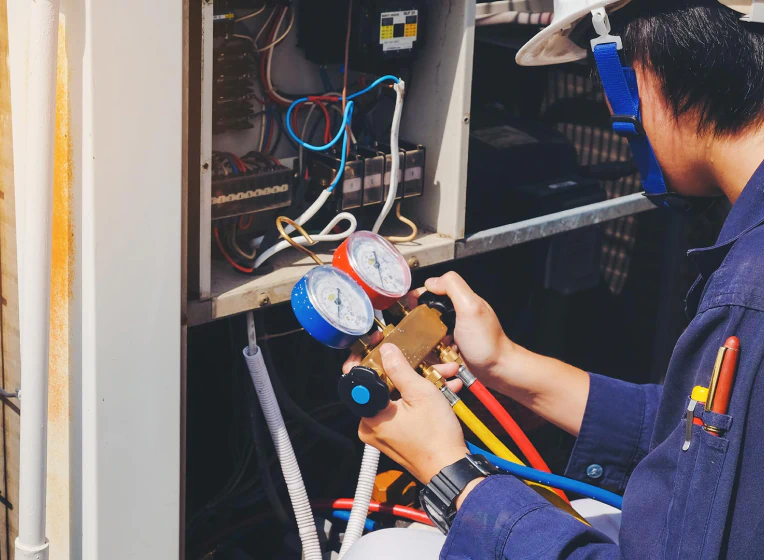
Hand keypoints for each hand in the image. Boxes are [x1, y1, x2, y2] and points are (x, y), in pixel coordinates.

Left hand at [357, 344, 468, 483]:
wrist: (451, 468)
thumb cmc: (437, 437)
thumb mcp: (420, 394)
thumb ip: (400, 369)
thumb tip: (386, 351)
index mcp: (371, 414)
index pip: (358, 378)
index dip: (370, 358)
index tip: (381, 347)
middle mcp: (371, 424)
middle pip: (383, 385)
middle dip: (409, 370)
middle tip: (425, 360)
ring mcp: (383, 431)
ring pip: (397, 396)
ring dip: (421, 382)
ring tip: (444, 374)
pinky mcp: (396, 435)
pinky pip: (403, 410)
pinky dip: (420, 399)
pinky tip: (443, 388)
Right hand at [418, 272, 513, 384]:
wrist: (497, 371)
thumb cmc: (488, 343)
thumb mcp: (470, 307)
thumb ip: (453, 287)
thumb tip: (432, 280)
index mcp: (460, 300)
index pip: (432, 291)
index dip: (418, 297)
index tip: (409, 307)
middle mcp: (456, 314)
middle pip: (426, 312)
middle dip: (420, 323)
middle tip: (422, 332)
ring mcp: (453, 332)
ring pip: (427, 332)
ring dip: (426, 340)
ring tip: (434, 346)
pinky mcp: (450, 348)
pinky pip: (432, 348)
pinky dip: (432, 352)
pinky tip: (439, 356)